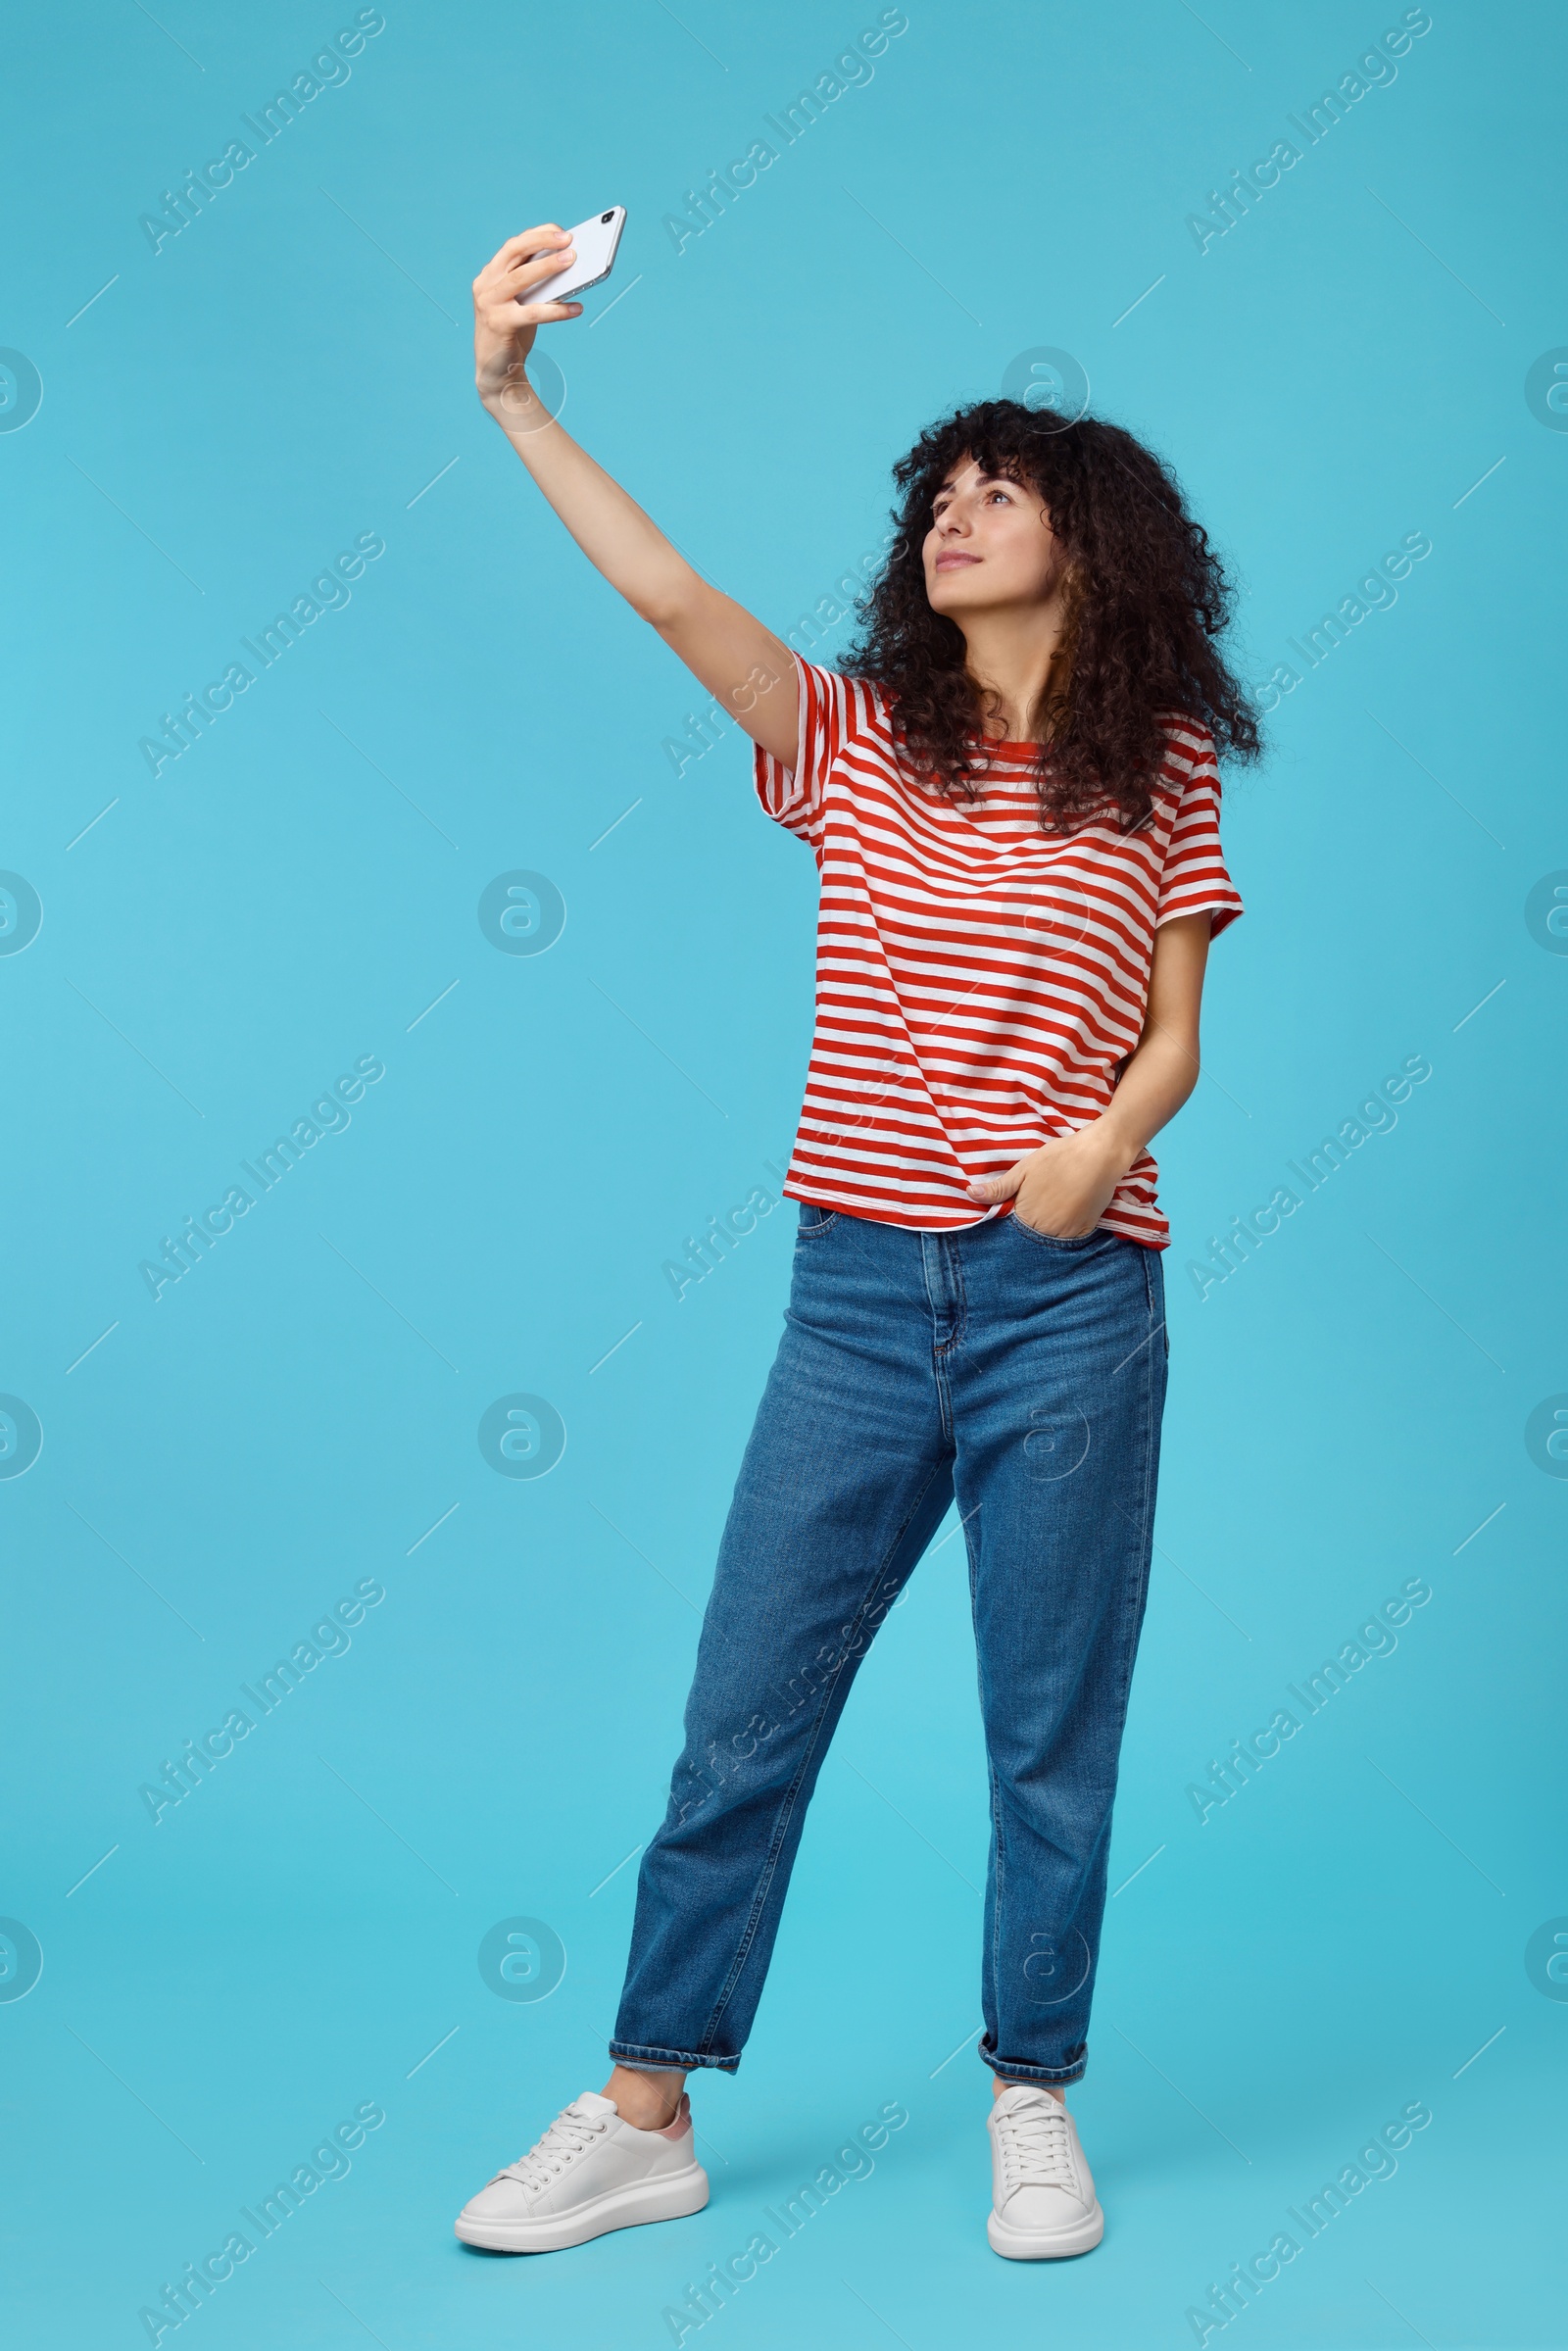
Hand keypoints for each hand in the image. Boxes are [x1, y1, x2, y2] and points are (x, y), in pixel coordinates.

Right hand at [472, 226, 582, 419]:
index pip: (514, 245)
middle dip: (542, 242)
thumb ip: (536, 284)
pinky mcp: (499, 324)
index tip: (561, 231)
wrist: (497, 371)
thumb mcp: (523, 302)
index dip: (538, 235)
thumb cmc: (514, 332)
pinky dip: (556, 310)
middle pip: (514, 252)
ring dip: (548, 267)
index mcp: (490, 274)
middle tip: (569, 239)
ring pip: (520, 277)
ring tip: (572, 260)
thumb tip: (568, 265)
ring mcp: (489, 303)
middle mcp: (485, 284)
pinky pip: (532, 313)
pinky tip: (576, 309)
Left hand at [966, 1124, 1131, 1237]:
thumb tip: (970, 1194)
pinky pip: (1070, 1238)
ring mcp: (1067, 1234)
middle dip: (1031, 1225)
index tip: (1020, 1206)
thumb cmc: (1058, 1158)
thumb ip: (999, 1188)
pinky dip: (1066, 1228)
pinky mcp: (1085, 1231)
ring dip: (1048, 1229)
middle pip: (1031, 1236)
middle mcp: (1045, 1231)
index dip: (1014, 1219)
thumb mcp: (1024, 1170)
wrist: (1099, 1154)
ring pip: (1050, 1239)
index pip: (1011, 1230)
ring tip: (1055, 1205)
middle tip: (1042, 1202)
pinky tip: (1068, 1209)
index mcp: (1025, 1216)